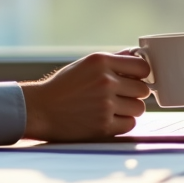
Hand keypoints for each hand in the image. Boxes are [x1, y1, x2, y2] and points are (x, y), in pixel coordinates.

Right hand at [19, 52, 151, 140]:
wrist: (40, 109)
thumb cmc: (63, 86)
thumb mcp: (85, 65)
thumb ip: (112, 61)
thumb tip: (136, 56)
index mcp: (101, 62)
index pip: (142, 67)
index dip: (141, 74)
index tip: (135, 79)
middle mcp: (105, 81)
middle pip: (143, 89)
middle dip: (134, 93)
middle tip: (121, 96)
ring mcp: (105, 105)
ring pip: (139, 108)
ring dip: (129, 109)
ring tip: (113, 107)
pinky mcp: (103, 126)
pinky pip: (130, 124)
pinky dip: (122, 123)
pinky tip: (108, 118)